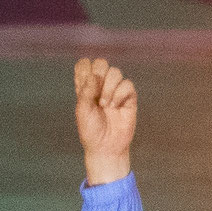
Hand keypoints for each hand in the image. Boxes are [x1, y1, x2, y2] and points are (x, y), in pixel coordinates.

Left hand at [72, 58, 137, 185]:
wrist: (106, 147)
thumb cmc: (91, 130)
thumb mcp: (82, 110)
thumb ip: (86, 91)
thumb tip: (94, 75)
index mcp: (85, 87)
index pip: (84, 65)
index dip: (84, 68)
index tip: (83, 84)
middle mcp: (100, 86)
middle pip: (101, 63)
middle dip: (98, 74)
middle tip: (95, 92)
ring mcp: (115, 91)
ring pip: (115, 72)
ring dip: (108, 87)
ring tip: (105, 104)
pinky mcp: (129, 98)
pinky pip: (127, 84)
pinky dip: (120, 94)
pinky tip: (115, 107)